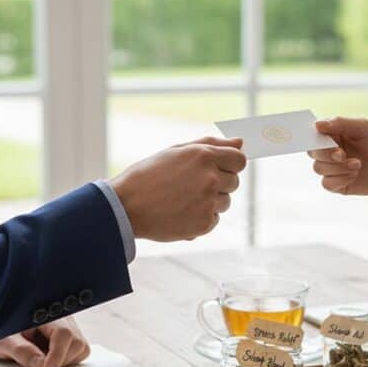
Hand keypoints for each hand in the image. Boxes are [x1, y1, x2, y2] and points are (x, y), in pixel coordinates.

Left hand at [0, 317, 90, 366]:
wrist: (0, 332)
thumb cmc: (1, 332)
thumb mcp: (4, 341)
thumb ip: (22, 351)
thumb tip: (40, 365)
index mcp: (45, 311)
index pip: (63, 333)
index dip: (57, 355)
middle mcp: (61, 317)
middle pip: (77, 342)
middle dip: (60, 361)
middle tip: (39, 366)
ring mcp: (68, 327)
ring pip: (81, 349)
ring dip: (63, 362)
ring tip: (42, 360)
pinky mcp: (70, 338)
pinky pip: (78, 353)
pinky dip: (65, 361)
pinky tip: (48, 359)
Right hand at [109, 137, 246, 241]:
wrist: (125, 206)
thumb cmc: (149, 175)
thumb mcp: (177, 151)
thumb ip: (212, 144)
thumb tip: (241, 142)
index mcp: (203, 156)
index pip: (239, 160)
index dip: (230, 164)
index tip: (218, 168)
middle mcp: (210, 178)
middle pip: (234, 182)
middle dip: (219, 183)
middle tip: (190, 185)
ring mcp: (208, 202)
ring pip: (225, 202)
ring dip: (211, 201)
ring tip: (183, 199)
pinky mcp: (204, 224)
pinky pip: (215, 219)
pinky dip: (202, 217)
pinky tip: (180, 212)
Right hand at [308, 117, 367, 195]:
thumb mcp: (365, 127)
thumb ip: (341, 123)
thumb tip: (317, 125)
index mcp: (335, 133)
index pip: (314, 134)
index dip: (312, 137)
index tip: (321, 138)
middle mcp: (331, 150)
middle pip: (313, 152)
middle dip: (326, 154)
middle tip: (342, 154)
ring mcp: (334, 168)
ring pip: (318, 168)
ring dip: (337, 167)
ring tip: (357, 165)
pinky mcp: (338, 184)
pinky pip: (327, 184)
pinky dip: (339, 179)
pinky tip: (354, 175)